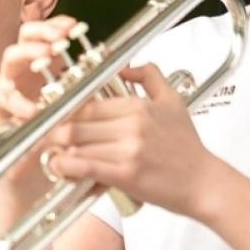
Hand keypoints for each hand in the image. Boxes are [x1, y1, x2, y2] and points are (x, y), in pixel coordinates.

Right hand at [0, 17, 83, 199]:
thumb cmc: (63, 155)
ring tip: (45, 58)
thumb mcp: (86, 119)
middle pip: (24, 41)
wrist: (40, 192)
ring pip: (8, 64)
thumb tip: (123, 66)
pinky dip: (15, 100)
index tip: (74, 26)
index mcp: (47, 77)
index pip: (47, 40)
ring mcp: (9, 98)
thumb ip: (97, 94)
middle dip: (40, 35)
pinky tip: (32, 106)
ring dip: (26, 56)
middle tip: (59, 38)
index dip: (58, 27)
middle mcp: (26, 82)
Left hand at [45, 64, 219, 216]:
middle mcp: (132, 124)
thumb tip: (126, 65)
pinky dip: (66, 167)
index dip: (64, 111)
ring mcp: (129, 149)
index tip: (53, 118)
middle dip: (54, 131)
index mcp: (138, 106)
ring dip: (57, 150)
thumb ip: (150, 76)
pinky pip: (85, 166)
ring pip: (76, 143)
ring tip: (52, 154)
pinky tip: (61, 168)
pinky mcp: (126, 174)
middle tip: (45, 138)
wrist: (204, 183)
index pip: (87, 103)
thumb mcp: (173, 102)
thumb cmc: (187, 148)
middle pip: (76, 122)